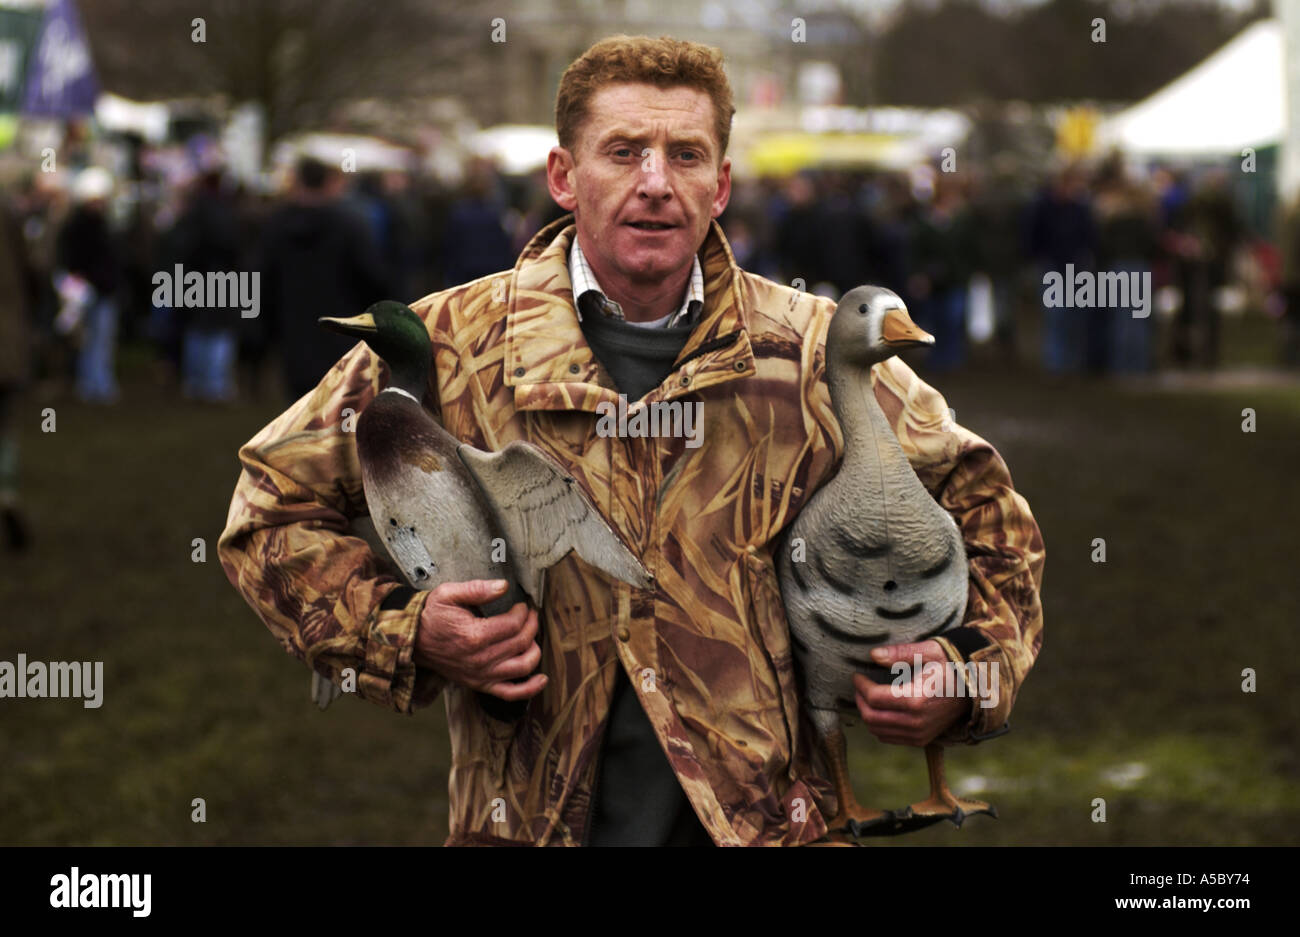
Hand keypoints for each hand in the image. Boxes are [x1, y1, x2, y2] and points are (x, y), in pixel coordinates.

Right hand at [413, 579, 546, 701]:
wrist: (413, 640)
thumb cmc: (432, 616)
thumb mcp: (448, 594)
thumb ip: (477, 589)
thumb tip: (504, 586)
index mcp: (474, 635)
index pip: (513, 624)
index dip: (523, 612)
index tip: (522, 606)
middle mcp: (480, 659)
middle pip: (521, 642)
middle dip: (531, 625)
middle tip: (530, 615)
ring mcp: (481, 675)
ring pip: (523, 666)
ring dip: (534, 649)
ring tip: (531, 636)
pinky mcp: (481, 685)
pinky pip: (511, 693)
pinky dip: (530, 689)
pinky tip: (542, 679)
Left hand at [852, 639, 969, 746]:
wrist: (974, 686)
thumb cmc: (950, 664)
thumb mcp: (928, 652)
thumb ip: (899, 653)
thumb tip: (873, 655)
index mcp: (917, 699)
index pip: (875, 698)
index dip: (861, 686)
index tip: (857, 675)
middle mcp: (917, 722)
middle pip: (871, 718)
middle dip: (860, 701)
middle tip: (860, 686)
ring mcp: (919, 734)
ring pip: (877, 730)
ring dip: (867, 714)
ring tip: (868, 696)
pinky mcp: (921, 739)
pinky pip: (889, 738)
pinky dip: (878, 725)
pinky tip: (880, 709)